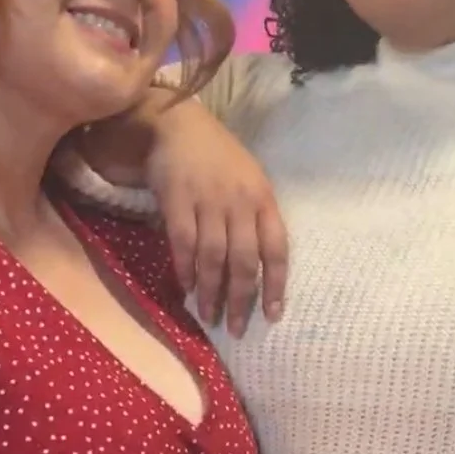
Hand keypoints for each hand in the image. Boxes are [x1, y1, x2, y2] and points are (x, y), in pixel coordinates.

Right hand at [145, 104, 287, 338]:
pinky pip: (183, 243)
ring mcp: (208, 200)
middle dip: (241, 300)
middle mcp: (239, 202)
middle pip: (244, 261)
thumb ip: (256, 220)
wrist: (177, 125)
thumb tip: (256, 271)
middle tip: (235, 328)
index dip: (276, 286)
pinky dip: (185, 269)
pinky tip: (186, 288)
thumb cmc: (218, 158)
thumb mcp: (250, 182)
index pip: (276, 249)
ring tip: (209, 316)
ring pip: (213, 257)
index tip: (272, 317)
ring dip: (211, 291)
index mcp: (263, 199)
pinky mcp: (177, 199)